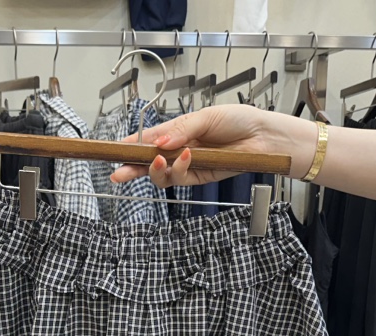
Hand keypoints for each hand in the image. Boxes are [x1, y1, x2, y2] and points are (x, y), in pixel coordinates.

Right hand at [110, 104, 316, 187]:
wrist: (263, 137)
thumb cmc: (239, 121)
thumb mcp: (206, 116)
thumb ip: (180, 130)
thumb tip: (158, 142)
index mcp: (177, 131)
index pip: (147, 139)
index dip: (129, 146)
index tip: (112, 151)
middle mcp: (178, 150)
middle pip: (147, 162)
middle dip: (131, 169)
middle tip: (117, 174)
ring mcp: (187, 165)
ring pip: (160, 175)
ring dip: (154, 170)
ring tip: (156, 160)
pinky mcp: (199, 177)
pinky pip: (180, 178)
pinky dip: (179, 169)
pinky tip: (185, 156)